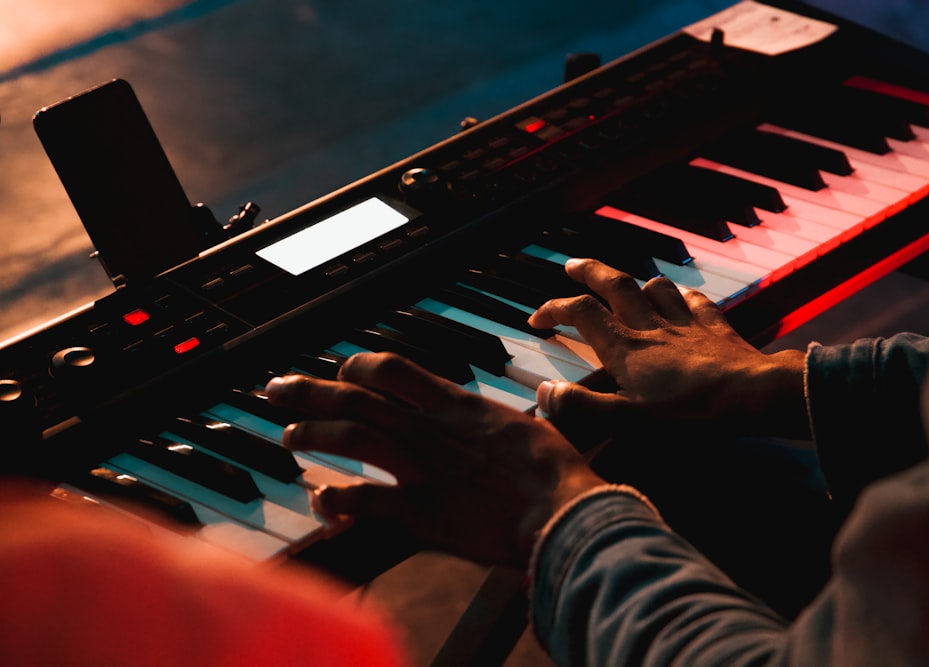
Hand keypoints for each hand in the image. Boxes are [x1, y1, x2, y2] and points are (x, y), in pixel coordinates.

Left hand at [265, 353, 604, 567]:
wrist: (562, 513)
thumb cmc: (558, 472)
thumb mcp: (546, 426)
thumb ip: (537, 409)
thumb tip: (553, 397)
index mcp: (457, 406)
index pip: (393, 370)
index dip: (357, 366)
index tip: (341, 369)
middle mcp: (430, 430)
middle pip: (357, 398)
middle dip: (311, 391)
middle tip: (278, 389)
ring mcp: (422, 469)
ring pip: (352, 438)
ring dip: (313, 433)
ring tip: (288, 433)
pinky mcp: (421, 513)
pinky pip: (365, 500)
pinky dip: (337, 499)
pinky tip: (319, 499)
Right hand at [528, 259, 808, 438]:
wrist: (750, 395)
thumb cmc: (689, 411)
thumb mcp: (628, 418)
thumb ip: (583, 406)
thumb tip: (545, 394)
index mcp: (625, 347)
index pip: (581, 314)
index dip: (554, 309)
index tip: (538, 318)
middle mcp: (650, 326)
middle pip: (614, 285)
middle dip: (589, 272)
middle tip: (572, 266)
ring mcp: (684, 324)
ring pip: (655, 288)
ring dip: (637, 282)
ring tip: (628, 284)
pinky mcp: (714, 328)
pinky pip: (696, 302)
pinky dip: (684, 297)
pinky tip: (683, 300)